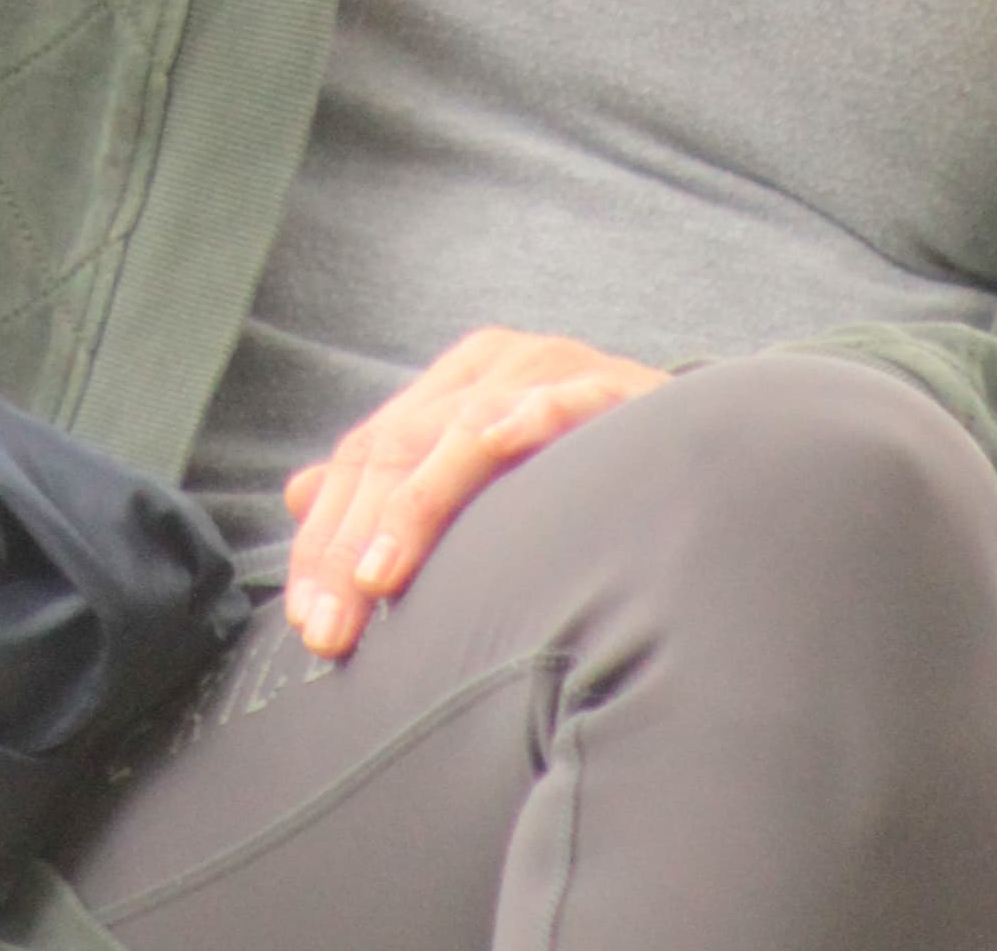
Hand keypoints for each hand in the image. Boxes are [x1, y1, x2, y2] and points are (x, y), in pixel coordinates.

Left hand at [282, 330, 667, 654]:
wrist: (702, 438)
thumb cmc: (582, 471)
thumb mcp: (479, 473)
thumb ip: (395, 484)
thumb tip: (294, 494)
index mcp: (453, 385)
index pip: (364, 456)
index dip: (325, 538)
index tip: (307, 623)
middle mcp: (490, 368)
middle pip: (395, 448)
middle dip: (351, 545)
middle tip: (329, 628)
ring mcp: (549, 370)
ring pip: (459, 435)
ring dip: (414, 506)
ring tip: (378, 576)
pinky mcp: (610, 386)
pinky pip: (562, 401)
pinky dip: (525, 422)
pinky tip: (496, 446)